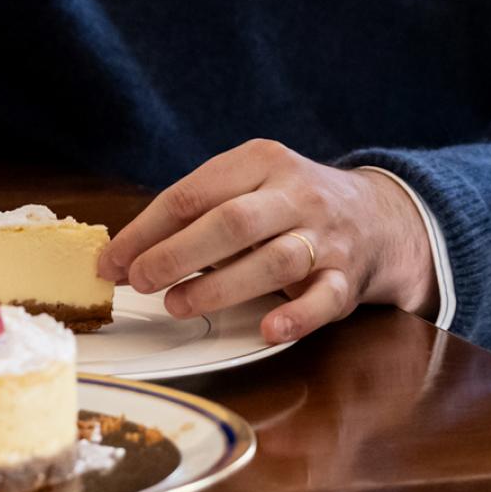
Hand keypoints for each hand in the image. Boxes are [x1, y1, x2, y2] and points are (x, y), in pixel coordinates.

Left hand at [98, 140, 434, 344]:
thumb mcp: (249, 187)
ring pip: (275, 259)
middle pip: (233, 222)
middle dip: (178, 253)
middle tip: (139, 280)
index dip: (146, 231)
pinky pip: (325, 299)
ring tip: (177, 305)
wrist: (379, 218)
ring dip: (220, 286)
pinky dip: (296, 317)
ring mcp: (326, 237)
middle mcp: (298, 195)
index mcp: (263, 161)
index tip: (111, 262)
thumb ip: (194, 215)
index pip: (194, 193)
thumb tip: (124, 258)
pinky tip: (268, 330)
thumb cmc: (289, 206)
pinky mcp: (347, 278)